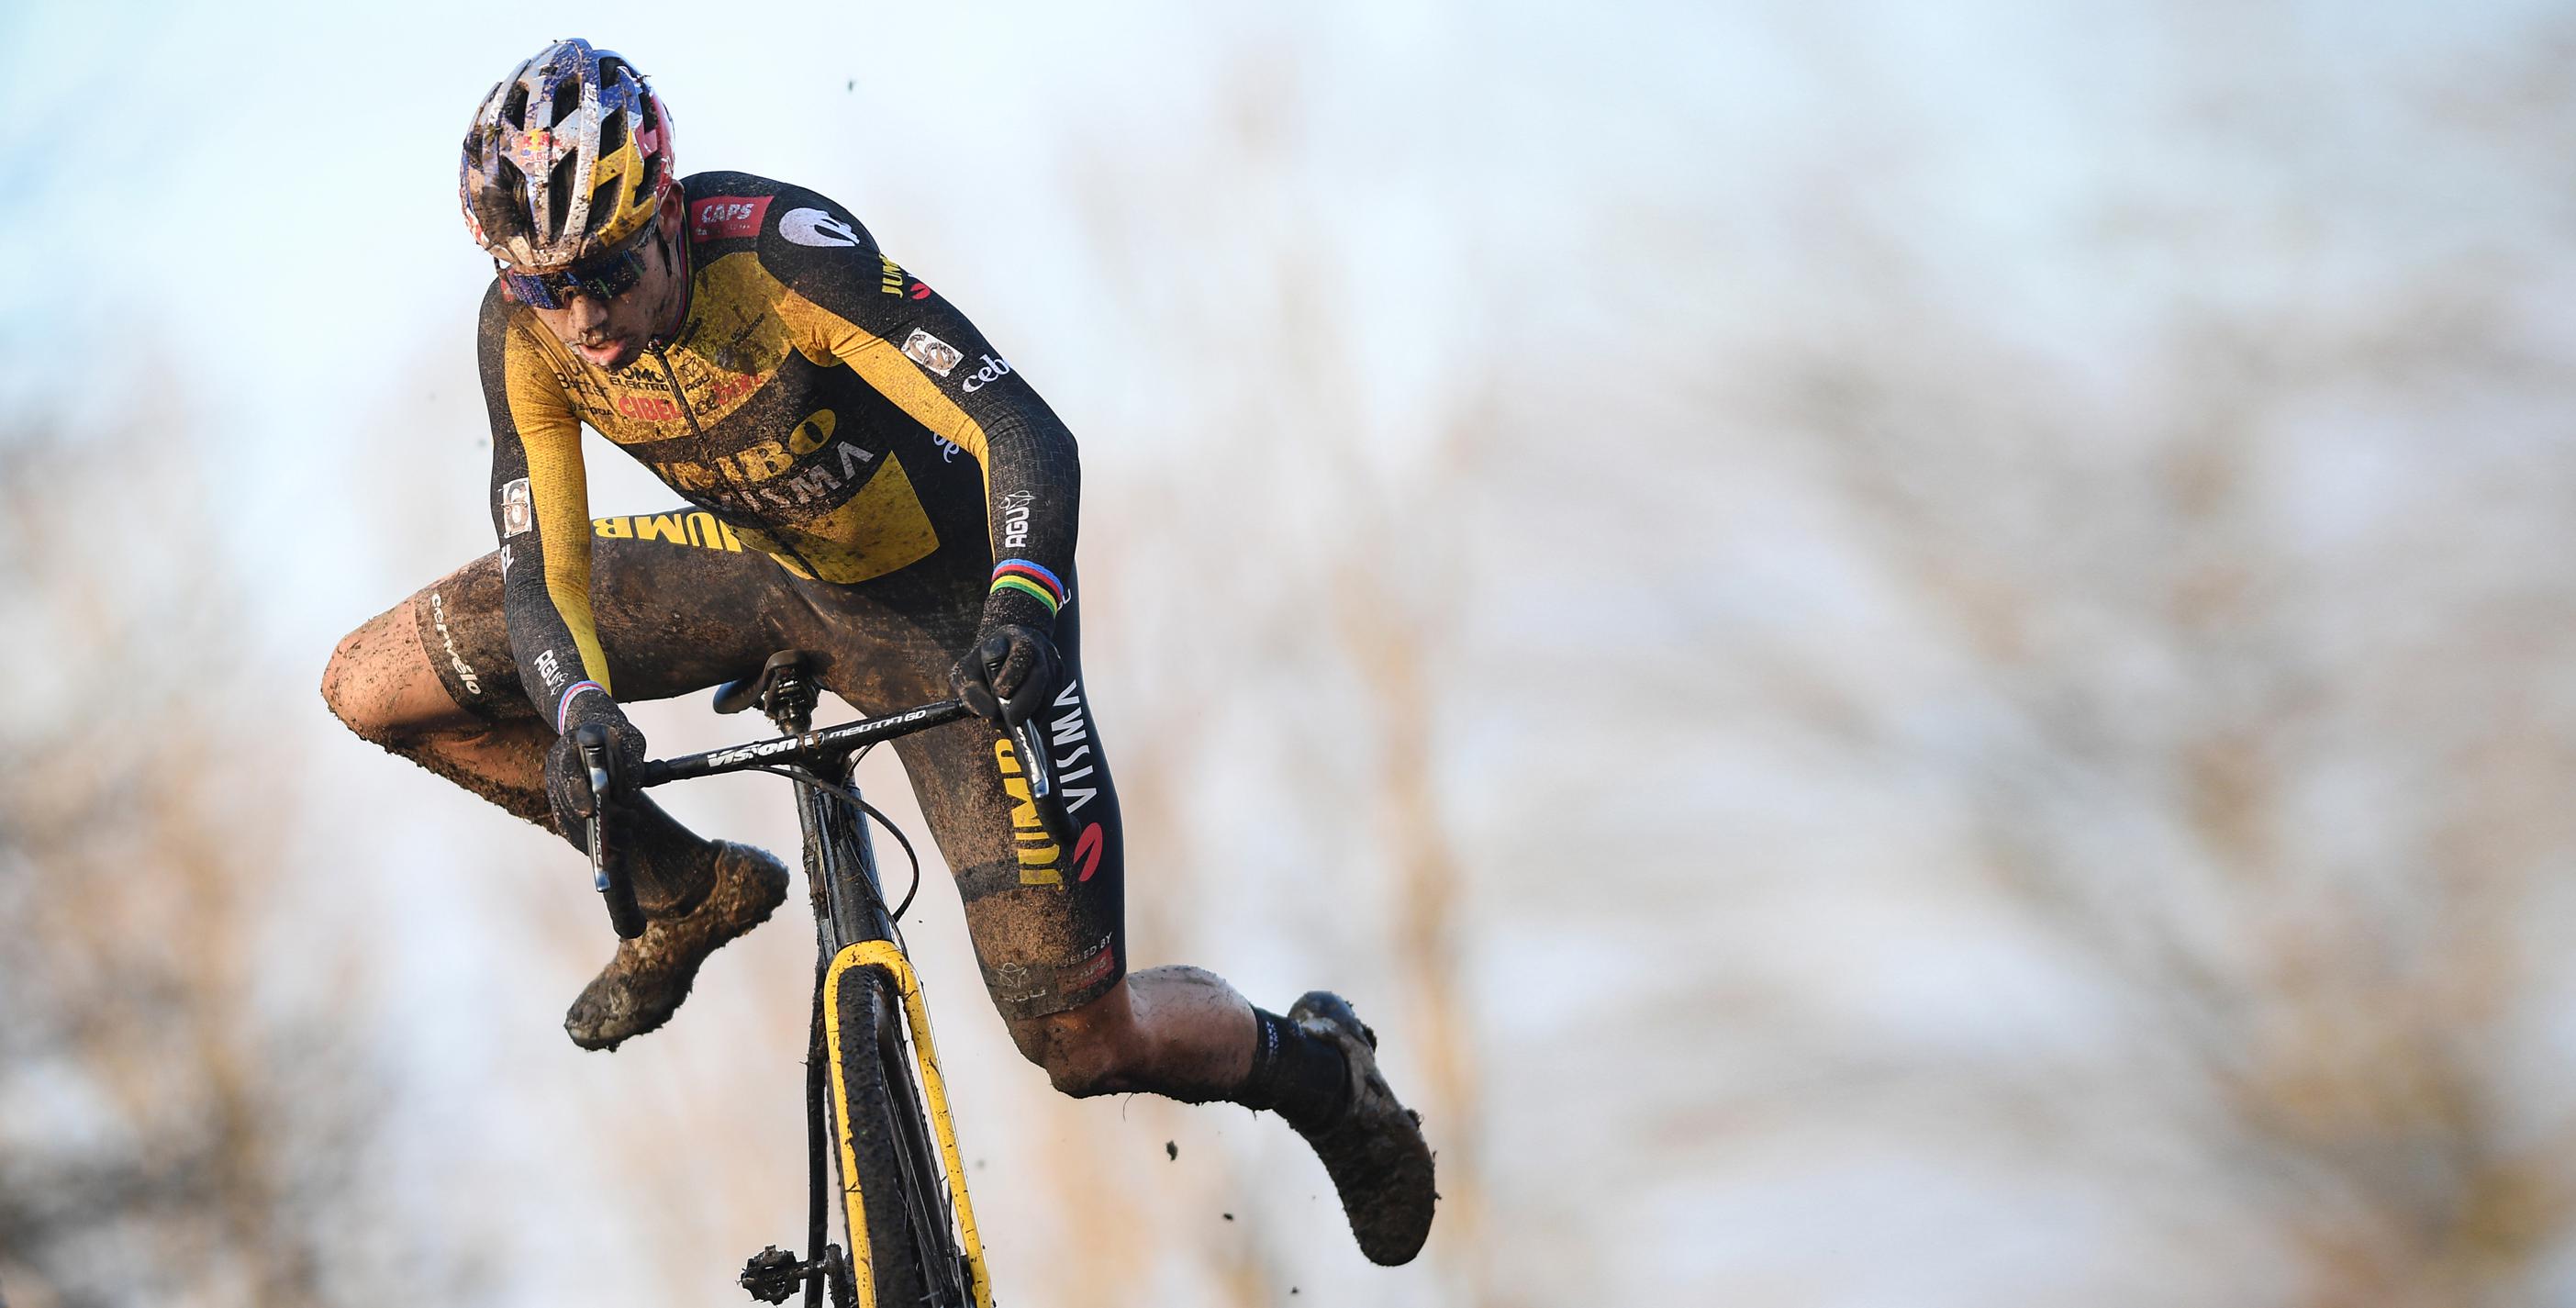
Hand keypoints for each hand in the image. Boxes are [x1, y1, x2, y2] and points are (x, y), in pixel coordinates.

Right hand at [544, 711, 646, 838]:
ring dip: (595, 835)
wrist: (598, 737)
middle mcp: (556, 765)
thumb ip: (630, 761)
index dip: (578, 792)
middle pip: (569, 800)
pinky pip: (568, 828)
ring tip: (626, 842)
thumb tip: (626, 793)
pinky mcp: (560, 803)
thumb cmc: (618, 737)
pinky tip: (607, 853)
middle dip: (597, 820)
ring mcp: (555, 786)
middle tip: (627, 829)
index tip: (590, 811)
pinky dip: (586, 843)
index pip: (569, 769)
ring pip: (568, 818)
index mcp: (571, 744)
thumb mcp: (629, 740)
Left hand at [950, 624, 1060, 725]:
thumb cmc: (984, 663)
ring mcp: (1051, 663)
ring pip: (1048, 692)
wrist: (1006, 650)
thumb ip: (973, 692)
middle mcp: (1038, 647)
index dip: (1012, 674)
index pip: (1021, 651)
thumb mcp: (968, 671)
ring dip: (1030, 713)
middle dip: (1025, 702)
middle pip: (1040, 675)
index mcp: (1014, 637)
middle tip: (1011, 720)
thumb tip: (992, 714)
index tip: (999, 692)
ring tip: (1010, 725)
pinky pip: (1051, 701)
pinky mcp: (1058, 679)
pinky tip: (1021, 720)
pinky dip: (1036, 714)